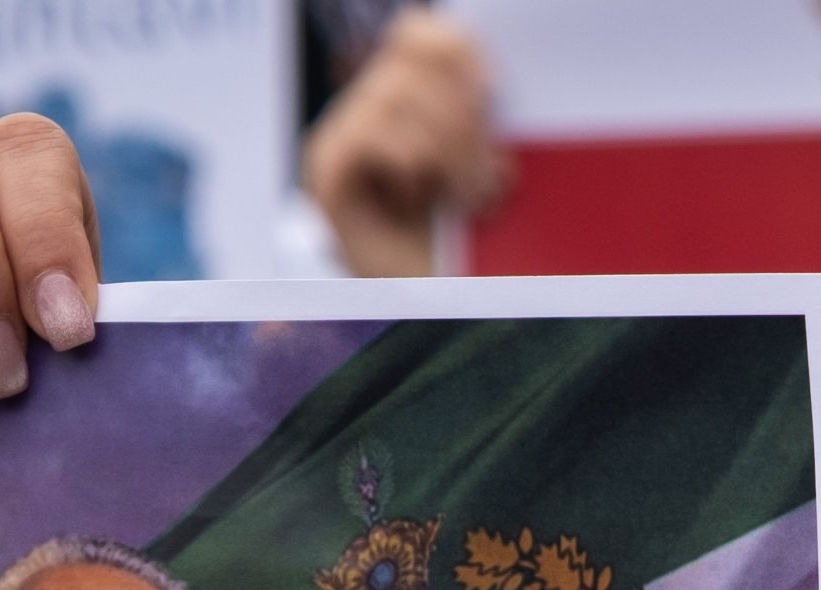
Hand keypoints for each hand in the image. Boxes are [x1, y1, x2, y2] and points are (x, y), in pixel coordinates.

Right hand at [306, 7, 507, 279]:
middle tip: (494, 175)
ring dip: (450, 151)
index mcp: (402, 105)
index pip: (418, 36)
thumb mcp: (486, 167)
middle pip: (412, 62)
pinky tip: (422, 202)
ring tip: (471, 198)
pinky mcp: (325, 174)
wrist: (443, 322)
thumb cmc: (473, 250)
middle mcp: (361, 115)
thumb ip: (475, 115)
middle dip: (466, 118)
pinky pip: (375, 133)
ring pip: (398, 97)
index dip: (459, 50)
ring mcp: (336, 142)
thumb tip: (484, 71)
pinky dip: (413, 166)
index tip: (496, 91)